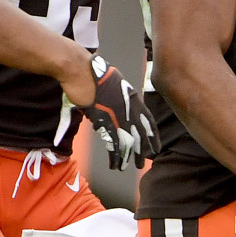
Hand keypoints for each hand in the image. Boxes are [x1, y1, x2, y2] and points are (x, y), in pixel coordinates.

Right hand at [64, 55, 158, 169]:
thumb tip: (116, 106)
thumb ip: (117, 96)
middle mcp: (128, 107)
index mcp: (132, 97)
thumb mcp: (112, 83)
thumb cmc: (91, 73)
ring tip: (128, 167)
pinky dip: (115, 155)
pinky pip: (113, 142)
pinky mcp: (104, 120)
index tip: (155, 146)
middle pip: (140, 134)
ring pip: (128, 141)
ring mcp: (117, 114)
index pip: (148, 120)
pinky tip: (115, 164)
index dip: (152, 135)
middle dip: (142, 150)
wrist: (79, 69)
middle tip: (142, 163)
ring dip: (129, 156)